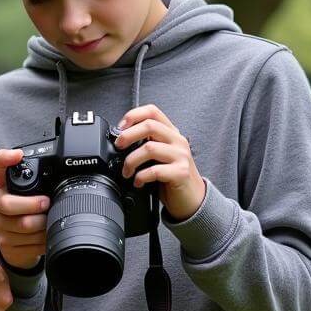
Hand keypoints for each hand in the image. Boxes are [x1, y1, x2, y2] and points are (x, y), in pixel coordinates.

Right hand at [0, 148, 48, 267]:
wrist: (16, 242)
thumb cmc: (26, 212)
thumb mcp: (30, 194)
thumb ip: (38, 182)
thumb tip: (61, 172)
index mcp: (3, 185)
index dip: (6, 158)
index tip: (18, 155)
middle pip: (9, 204)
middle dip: (33, 205)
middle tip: (47, 204)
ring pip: (23, 226)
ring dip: (43, 225)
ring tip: (49, 222)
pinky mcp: (4, 245)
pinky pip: (27, 243)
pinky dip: (41, 241)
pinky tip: (44, 236)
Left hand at [114, 104, 205, 221]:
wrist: (192, 198)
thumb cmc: (172, 175)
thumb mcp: (160, 154)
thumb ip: (146, 143)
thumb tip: (120, 140)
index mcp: (170, 132)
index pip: (152, 111)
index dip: (133, 115)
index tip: (120, 127)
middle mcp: (177, 140)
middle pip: (149, 126)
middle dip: (127, 135)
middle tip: (118, 147)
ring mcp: (181, 156)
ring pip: (149, 148)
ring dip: (131, 161)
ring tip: (127, 172)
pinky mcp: (181, 173)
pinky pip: (155, 171)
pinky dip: (141, 176)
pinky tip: (138, 182)